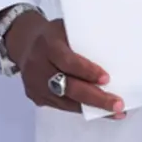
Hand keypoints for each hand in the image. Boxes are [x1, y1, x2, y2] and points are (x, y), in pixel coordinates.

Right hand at [6, 11, 123, 115]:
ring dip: (93, 108)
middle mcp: (38, 66)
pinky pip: (62, 106)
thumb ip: (82, 42)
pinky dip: (82, 109)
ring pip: (66, 102)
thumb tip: (114, 56)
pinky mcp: (36, 97)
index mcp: (47, 45)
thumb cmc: (52, 34)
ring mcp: (35, 85)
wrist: (23, 42)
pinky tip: (99, 111)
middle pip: (68, 87)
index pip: (67, 61)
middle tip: (117, 104)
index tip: (107, 78)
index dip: (86, 71)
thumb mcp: (64, 29)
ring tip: (116, 112)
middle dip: (95, 98)